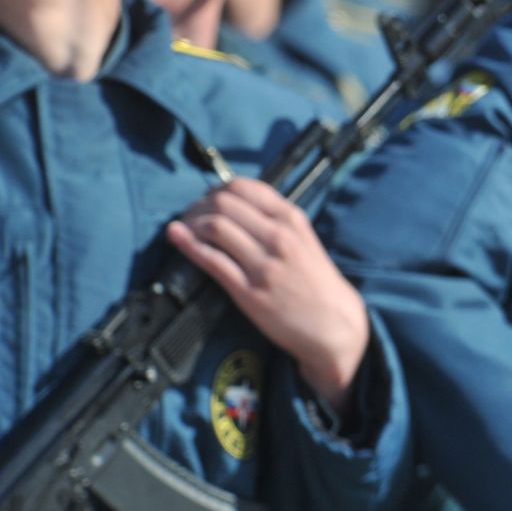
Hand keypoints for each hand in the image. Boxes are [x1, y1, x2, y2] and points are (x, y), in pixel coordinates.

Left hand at [166, 177, 369, 410]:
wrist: (335, 323)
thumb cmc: (317, 283)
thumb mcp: (305, 239)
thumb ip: (275, 221)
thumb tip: (236, 206)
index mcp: (292, 220)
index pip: (244, 187)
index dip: (216, 190)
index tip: (206, 200)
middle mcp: (279, 236)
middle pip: (224, 204)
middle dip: (197, 206)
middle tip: (188, 216)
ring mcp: (265, 264)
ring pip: (215, 227)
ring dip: (190, 224)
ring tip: (183, 229)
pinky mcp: (250, 291)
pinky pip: (212, 261)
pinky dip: (188, 245)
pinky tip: (176, 238)